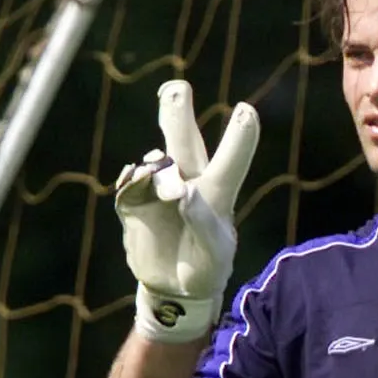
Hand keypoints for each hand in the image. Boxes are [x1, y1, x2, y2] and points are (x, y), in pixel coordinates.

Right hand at [115, 80, 259, 341]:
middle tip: (177, 88)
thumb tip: (181, 192)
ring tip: (173, 194)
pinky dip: (131, 182)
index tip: (248, 110)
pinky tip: (133, 184)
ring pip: (154, 162)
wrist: (175, 289)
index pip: (230, 162)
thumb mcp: (212, 255)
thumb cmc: (205, 269)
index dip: (240, 138)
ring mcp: (159, 190)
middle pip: (183, 141)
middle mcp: (188, 182)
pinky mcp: (134, 202)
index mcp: (217, 195)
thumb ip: (201, 222)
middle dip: (178, 112)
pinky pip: (130, 184)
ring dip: (156, 169)